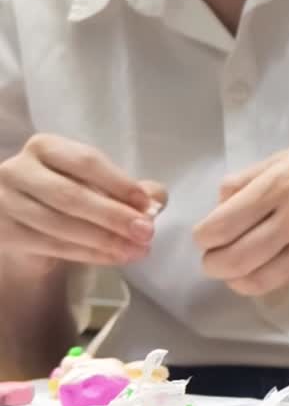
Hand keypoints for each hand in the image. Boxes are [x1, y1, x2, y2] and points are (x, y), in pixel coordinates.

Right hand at [0, 134, 164, 265]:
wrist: (27, 228)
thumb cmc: (70, 197)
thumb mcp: (98, 186)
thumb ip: (128, 188)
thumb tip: (156, 198)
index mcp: (46, 147)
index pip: (86, 162)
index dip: (119, 183)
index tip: (148, 205)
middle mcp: (18, 169)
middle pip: (71, 195)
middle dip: (113, 216)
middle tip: (147, 233)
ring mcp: (4, 202)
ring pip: (60, 225)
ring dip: (104, 241)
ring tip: (136, 251)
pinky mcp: (3, 233)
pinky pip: (50, 246)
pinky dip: (87, 254)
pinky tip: (114, 258)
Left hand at [193, 135, 288, 295]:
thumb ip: (251, 177)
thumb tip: (220, 202)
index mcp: (281, 184)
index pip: (221, 225)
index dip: (204, 236)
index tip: (206, 236)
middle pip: (233, 260)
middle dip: (213, 264)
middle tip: (214, 259)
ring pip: (256, 280)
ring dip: (236, 279)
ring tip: (237, 269)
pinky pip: (287, 280)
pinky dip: (271, 276)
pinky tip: (274, 261)